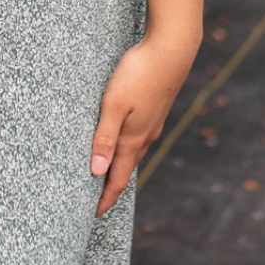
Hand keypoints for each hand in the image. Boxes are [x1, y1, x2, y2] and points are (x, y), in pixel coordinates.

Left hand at [90, 30, 199, 216]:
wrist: (172, 49)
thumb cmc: (139, 73)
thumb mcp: (113, 105)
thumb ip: (104, 137)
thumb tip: (96, 172)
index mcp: (133, 139)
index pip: (117, 179)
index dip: (105, 199)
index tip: (92, 215)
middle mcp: (145, 136)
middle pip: (125, 169)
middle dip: (110, 187)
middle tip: (94, 200)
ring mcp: (152, 124)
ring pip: (133, 153)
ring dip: (119, 167)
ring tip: (105, 174)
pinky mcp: (154, 110)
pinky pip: (138, 138)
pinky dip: (126, 148)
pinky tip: (121, 141)